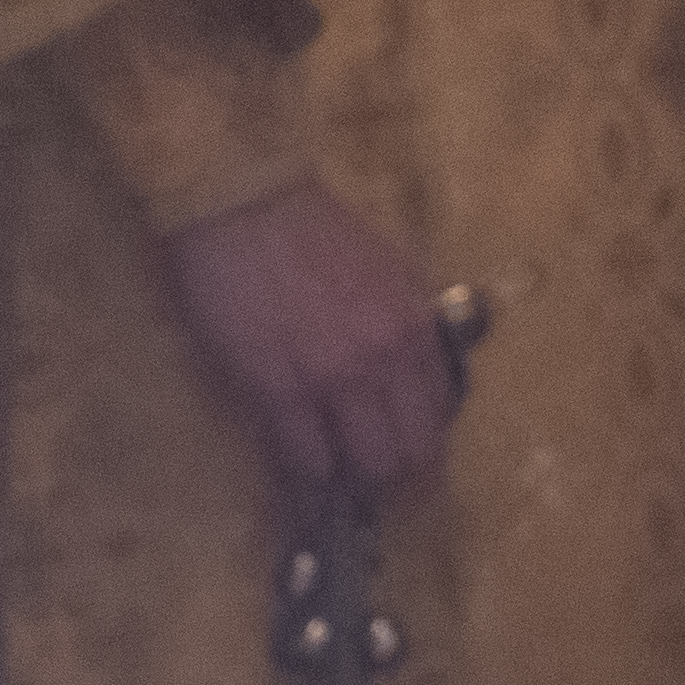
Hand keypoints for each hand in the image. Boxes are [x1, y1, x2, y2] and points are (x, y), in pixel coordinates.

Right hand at [164, 180, 463, 498]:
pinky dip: (308, 467)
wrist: (246, 207)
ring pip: (361, 464)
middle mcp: (383, 360)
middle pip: (407, 452)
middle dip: (396, 471)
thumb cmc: (316, 232)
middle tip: (378, 476)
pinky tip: (304, 462)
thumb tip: (425, 371)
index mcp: (415, 327)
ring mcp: (330, 380)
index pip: (438, 415)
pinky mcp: (275, 391)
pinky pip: (303, 456)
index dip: (426, 446)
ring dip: (351, 473)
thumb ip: (411, 323)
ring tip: (339, 470)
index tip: (415, 460)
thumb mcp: (392, 269)